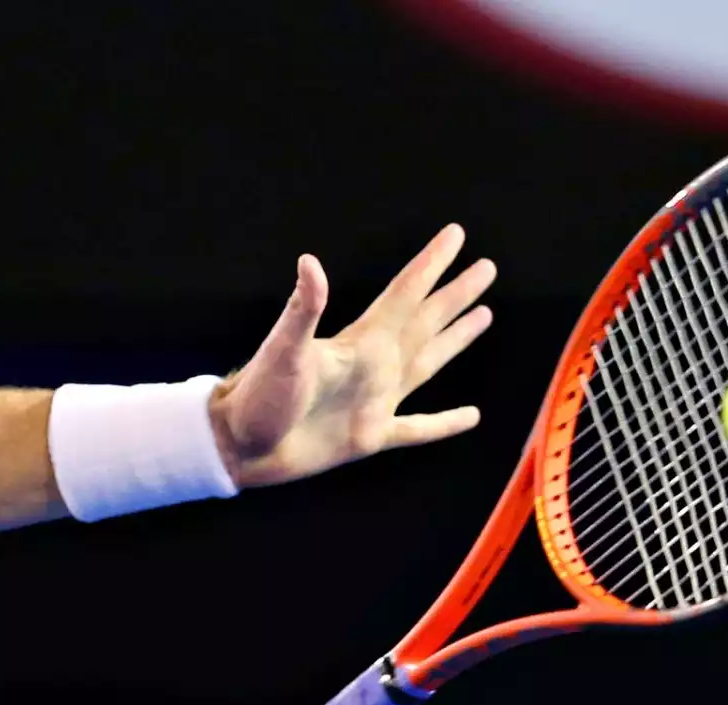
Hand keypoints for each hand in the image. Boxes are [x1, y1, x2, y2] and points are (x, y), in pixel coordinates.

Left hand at [208, 224, 497, 488]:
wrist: (241, 446)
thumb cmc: (258, 395)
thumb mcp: (283, 348)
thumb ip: (303, 308)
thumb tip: (309, 262)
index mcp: (359, 342)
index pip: (405, 293)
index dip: (432, 264)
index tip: (456, 235)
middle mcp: (374, 366)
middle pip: (426, 321)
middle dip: (455, 294)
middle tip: (487, 268)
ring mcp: (375, 401)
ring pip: (428, 363)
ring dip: (455, 339)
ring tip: (483, 316)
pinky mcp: (371, 436)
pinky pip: (418, 428)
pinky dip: (444, 424)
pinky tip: (471, 416)